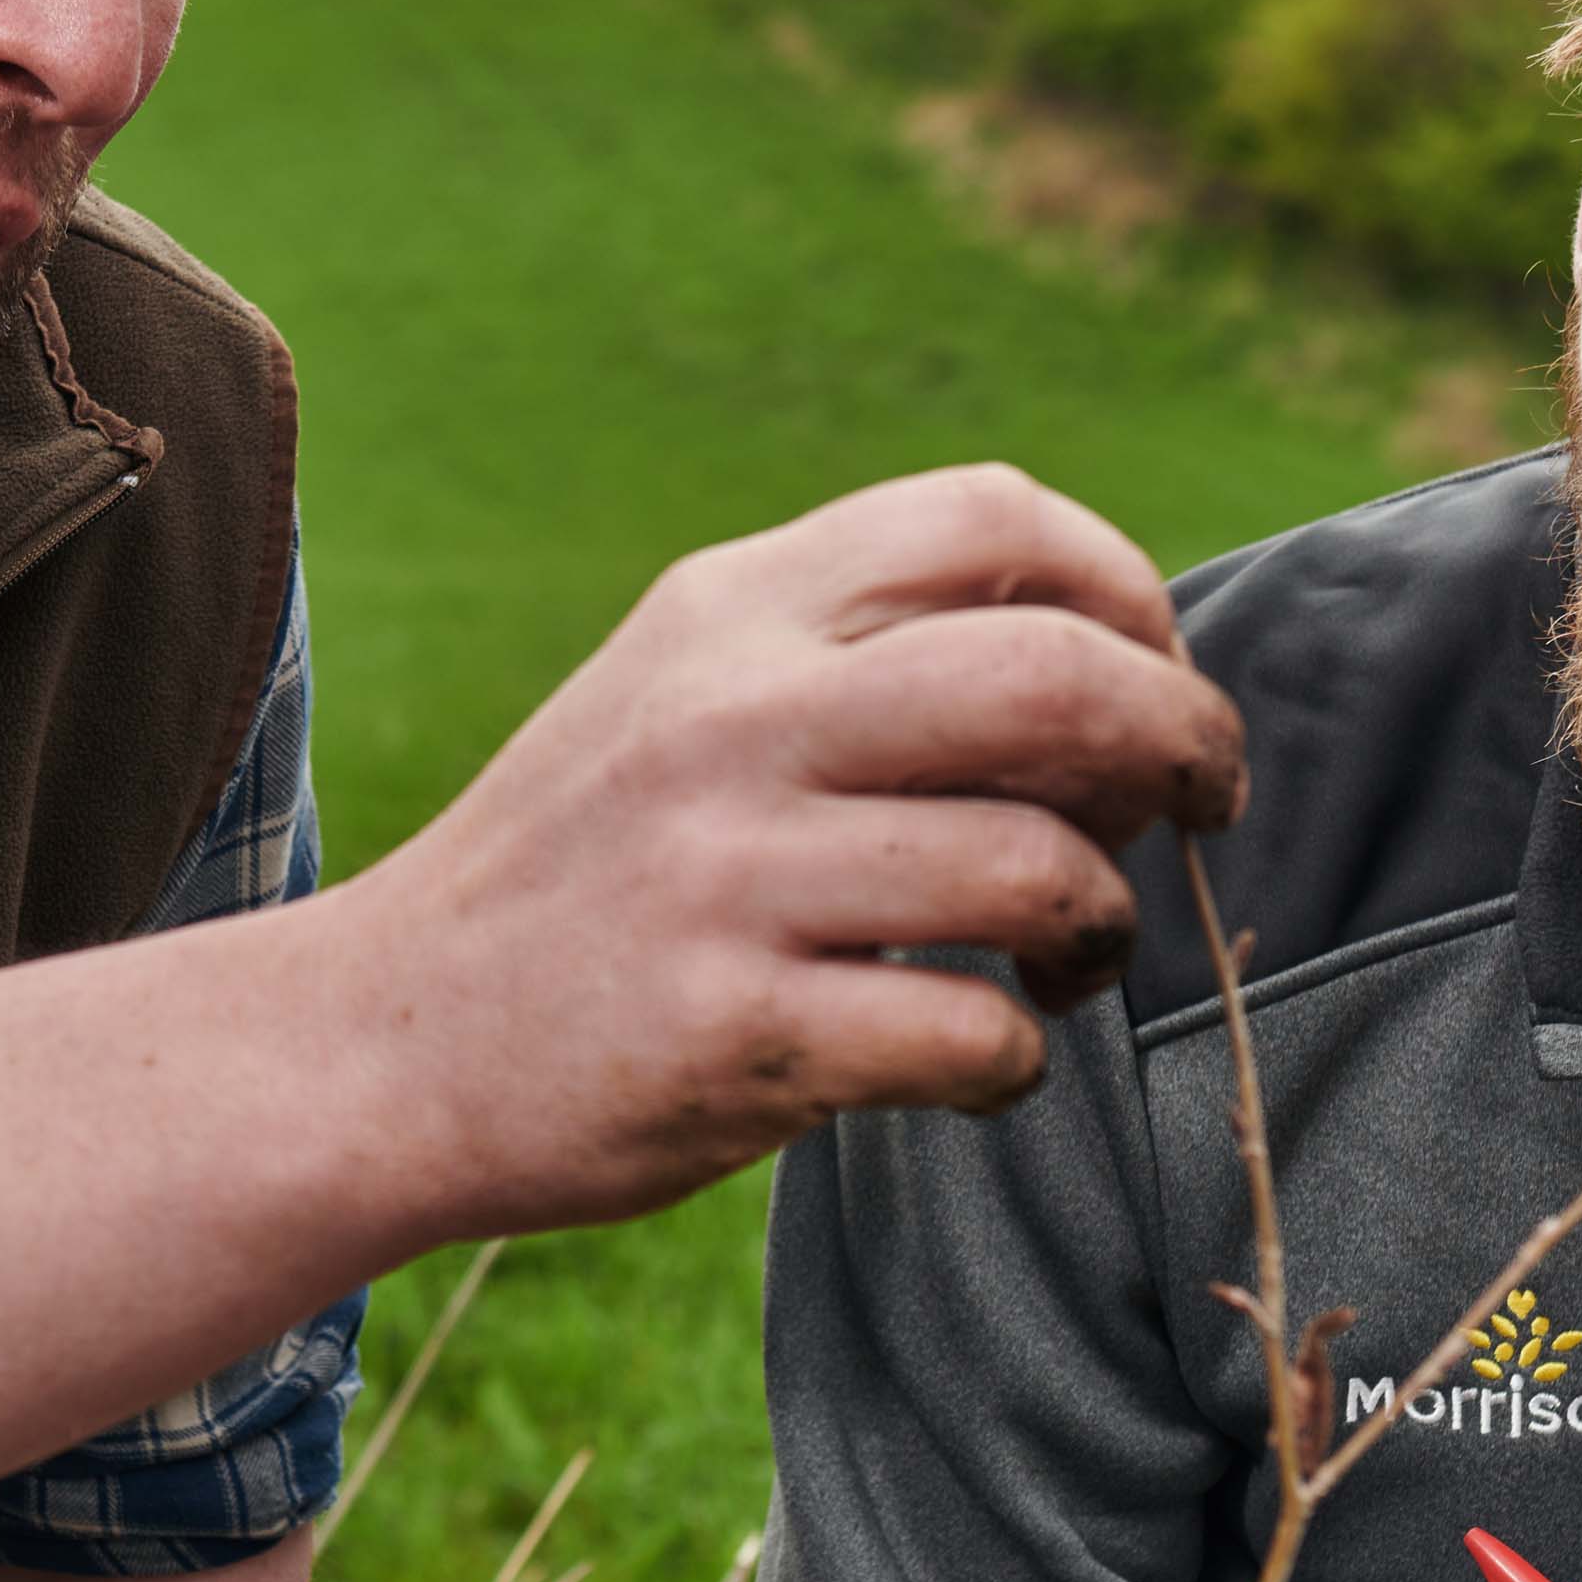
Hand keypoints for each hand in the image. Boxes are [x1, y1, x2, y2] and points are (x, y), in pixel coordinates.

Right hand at [341, 463, 1246, 1224]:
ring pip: (1036, 866)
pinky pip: (972, 1034)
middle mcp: (732, 718)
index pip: (991, 518)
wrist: (381, 1043)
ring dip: (1106, 923)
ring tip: (1069, 959)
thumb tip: (1117, 675)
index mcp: (730, 609)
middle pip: (1056, 677)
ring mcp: (728, 876)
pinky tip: (986, 1062)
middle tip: (1200, 809)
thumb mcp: (683, 698)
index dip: (1126, 590)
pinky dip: (1022, 1059)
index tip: (1153, 677)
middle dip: (1183, 739)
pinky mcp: (734, 1033)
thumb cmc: (582, 876)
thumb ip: (856, 657)